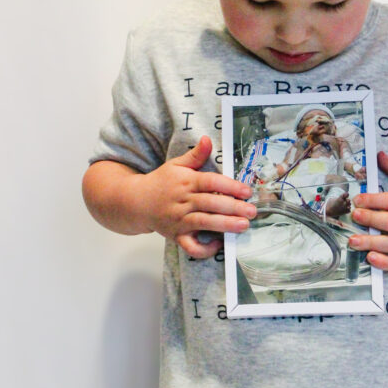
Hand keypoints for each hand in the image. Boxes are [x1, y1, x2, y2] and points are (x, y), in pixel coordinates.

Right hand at [140, 136, 255, 257]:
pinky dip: (204, 249)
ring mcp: (179, 220)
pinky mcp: (176, 236)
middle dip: (233, 207)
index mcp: (186, 181)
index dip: (230, 186)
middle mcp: (183, 201)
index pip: (211, 182)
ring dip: (225, 225)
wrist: (136, 202)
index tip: (246, 191)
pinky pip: (191, 246)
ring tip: (243, 225)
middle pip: (211, 203)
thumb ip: (195, 155)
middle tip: (252, 211)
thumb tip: (207, 139)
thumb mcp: (176, 165)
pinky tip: (218, 244)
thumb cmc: (161, 182)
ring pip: (204, 223)